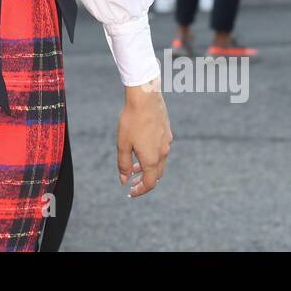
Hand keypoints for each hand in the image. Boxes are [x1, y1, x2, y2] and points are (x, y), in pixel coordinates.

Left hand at [117, 77, 171, 197]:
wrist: (145, 98)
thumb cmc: (132, 120)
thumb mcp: (122, 144)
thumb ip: (123, 164)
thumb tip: (124, 180)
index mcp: (152, 159)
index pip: (149, 183)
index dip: (140, 191)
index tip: (130, 192)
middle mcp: (163, 153)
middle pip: (156, 175)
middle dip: (144, 180)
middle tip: (132, 181)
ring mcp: (166, 143)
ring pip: (159, 162)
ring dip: (147, 168)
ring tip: (134, 167)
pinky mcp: (167, 133)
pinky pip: (161, 150)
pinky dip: (152, 156)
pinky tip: (141, 148)